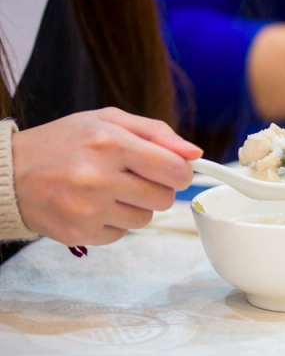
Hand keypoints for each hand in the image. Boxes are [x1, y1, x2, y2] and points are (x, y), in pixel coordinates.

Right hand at [12, 107, 202, 245]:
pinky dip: (113, 222)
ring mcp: (88, 209)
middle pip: (164, 198)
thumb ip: (157, 133)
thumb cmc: (64, 142)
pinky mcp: (80, 233)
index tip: (170, 170)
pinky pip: (122, 234)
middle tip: (131, 177)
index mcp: (111, 144)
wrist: (9, 172)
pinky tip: (93, 205)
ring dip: (134, 206)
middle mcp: (100, 178)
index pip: (175, 170)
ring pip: (145, 219)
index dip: (179, 172)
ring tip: (108, 189)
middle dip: (155, 187)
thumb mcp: (109, 121)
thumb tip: (194, 153)